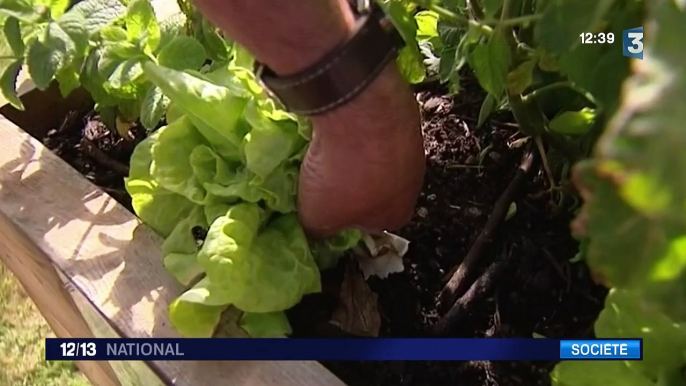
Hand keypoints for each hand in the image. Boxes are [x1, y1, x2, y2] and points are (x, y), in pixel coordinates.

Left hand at [298, 63, 425, 237]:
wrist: (362, 112)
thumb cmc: (342, 176)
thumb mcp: (316, 217)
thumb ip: (317, 230)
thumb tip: (315, 229)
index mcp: (395, 216)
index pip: (366, 226)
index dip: (341, 217)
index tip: (321, 205)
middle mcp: (411, 186)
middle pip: (373, 191)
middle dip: (349, 185)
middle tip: (322, 176)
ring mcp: (412, 149)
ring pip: (377, 159)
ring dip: (355, 156)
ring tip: (329, 148)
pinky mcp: (405, 118)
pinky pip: (377, 131)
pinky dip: (360, 130)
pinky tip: (341, 126)